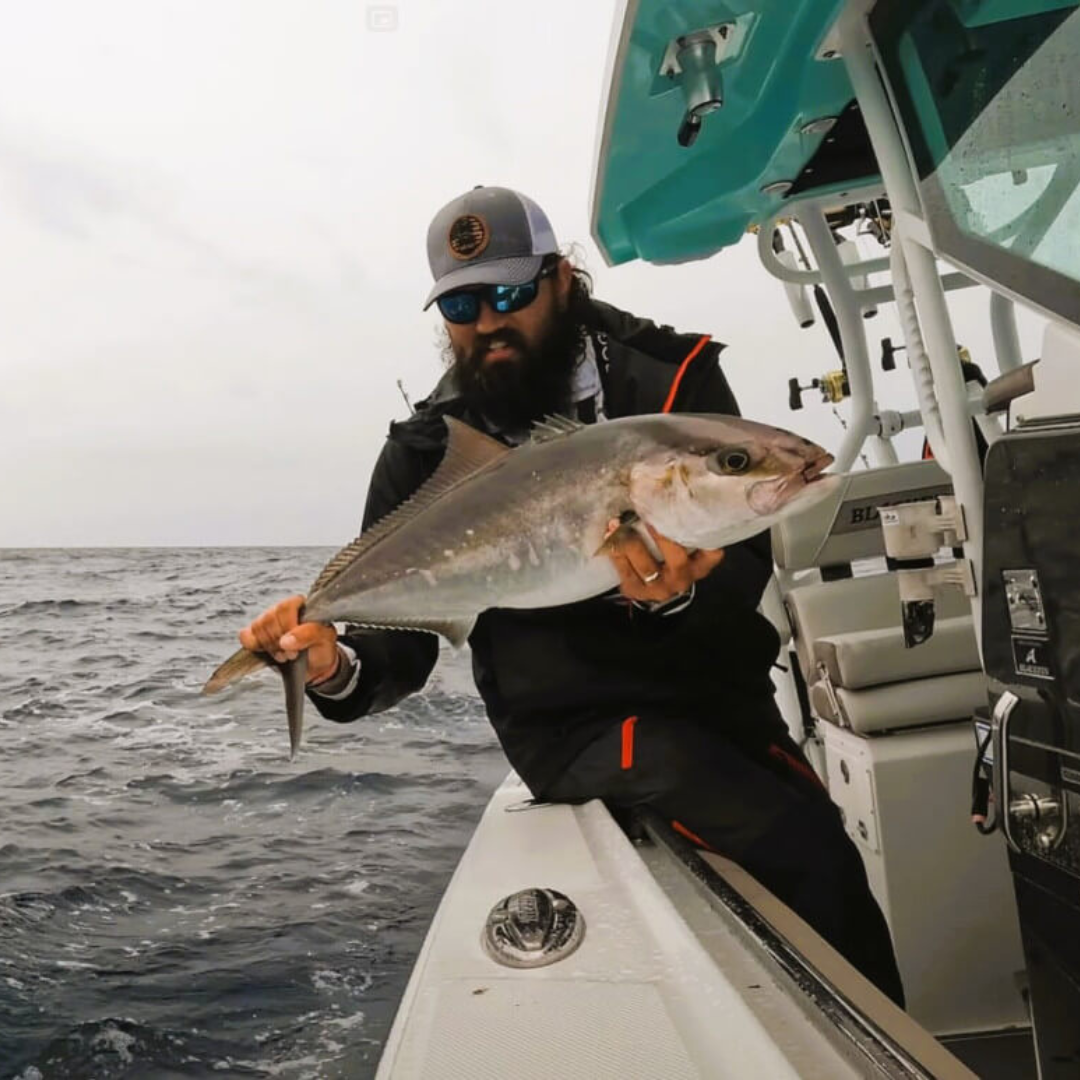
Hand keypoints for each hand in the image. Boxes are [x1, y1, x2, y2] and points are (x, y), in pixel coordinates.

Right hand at [238, 595, 339, 684]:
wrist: (314, 664)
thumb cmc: (321, 647)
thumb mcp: (324, 638)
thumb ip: (308, 634)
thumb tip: (285, 641)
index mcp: (301, 604)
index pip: (285, 607)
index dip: (288, 627)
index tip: (295, 647)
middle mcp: (283, 608)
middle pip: (269, 618)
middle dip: (279, 642)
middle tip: (291, 655)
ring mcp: (268, 619)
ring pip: (257, 627)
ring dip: (270, 646)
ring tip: (284, 655)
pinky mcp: (256, 633)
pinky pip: (246, 635)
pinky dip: (255, 646)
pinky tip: (268, 651)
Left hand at [604, 520, 724, 602]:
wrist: (654, 585)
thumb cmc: (671, 555)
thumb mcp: (686, 544)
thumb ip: (685, 524)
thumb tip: (670, 485)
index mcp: (700, 565)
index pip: (712, 551)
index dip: (702, 533)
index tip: (688, 511)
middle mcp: (683, 578)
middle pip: (676, 558)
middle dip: (660, 535)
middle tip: (647, 513)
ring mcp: (660, 588)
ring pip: (646, 567)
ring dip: (630, 543)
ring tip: (618, 523)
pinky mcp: (638, 591)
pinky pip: (626, 573)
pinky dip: (616, 553)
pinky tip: (610, 536)